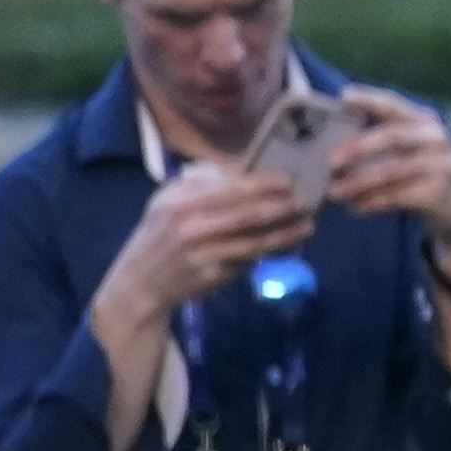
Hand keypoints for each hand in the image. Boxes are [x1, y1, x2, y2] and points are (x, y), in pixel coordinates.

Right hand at [107, 156, 315, 317]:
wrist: (140, 281)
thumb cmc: (160, 233)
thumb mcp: (165, 201)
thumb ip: (198, 184)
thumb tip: (239, 169)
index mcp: (178, 203)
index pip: (227, 189)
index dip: (261, 184)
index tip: (287, 180)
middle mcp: (189, 227)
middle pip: (245, 214)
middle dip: (280, 207)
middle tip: (307, 201)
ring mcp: (202, 254)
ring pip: (253, 241)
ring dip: (285, 233)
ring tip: (309, 225)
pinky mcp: (212, 275)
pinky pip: (248, 259)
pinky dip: (272, 251)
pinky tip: (290, 244)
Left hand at [323, 86, 450, 273]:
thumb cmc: (426, 174)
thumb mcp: (415, 150)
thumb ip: (387, 140)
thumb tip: (334, 142)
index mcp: (425, 122)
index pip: (394, 105)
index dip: (369, 98)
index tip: (344, 97)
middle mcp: (436, 139)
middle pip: (391, 137)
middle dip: (357, 148)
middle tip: (330, 162)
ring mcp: (441, 166)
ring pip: (390, 170)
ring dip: (358, 182)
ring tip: (335, 192)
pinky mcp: (438, 192)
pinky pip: (396, 195)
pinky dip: (372, 202)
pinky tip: (357, 207)